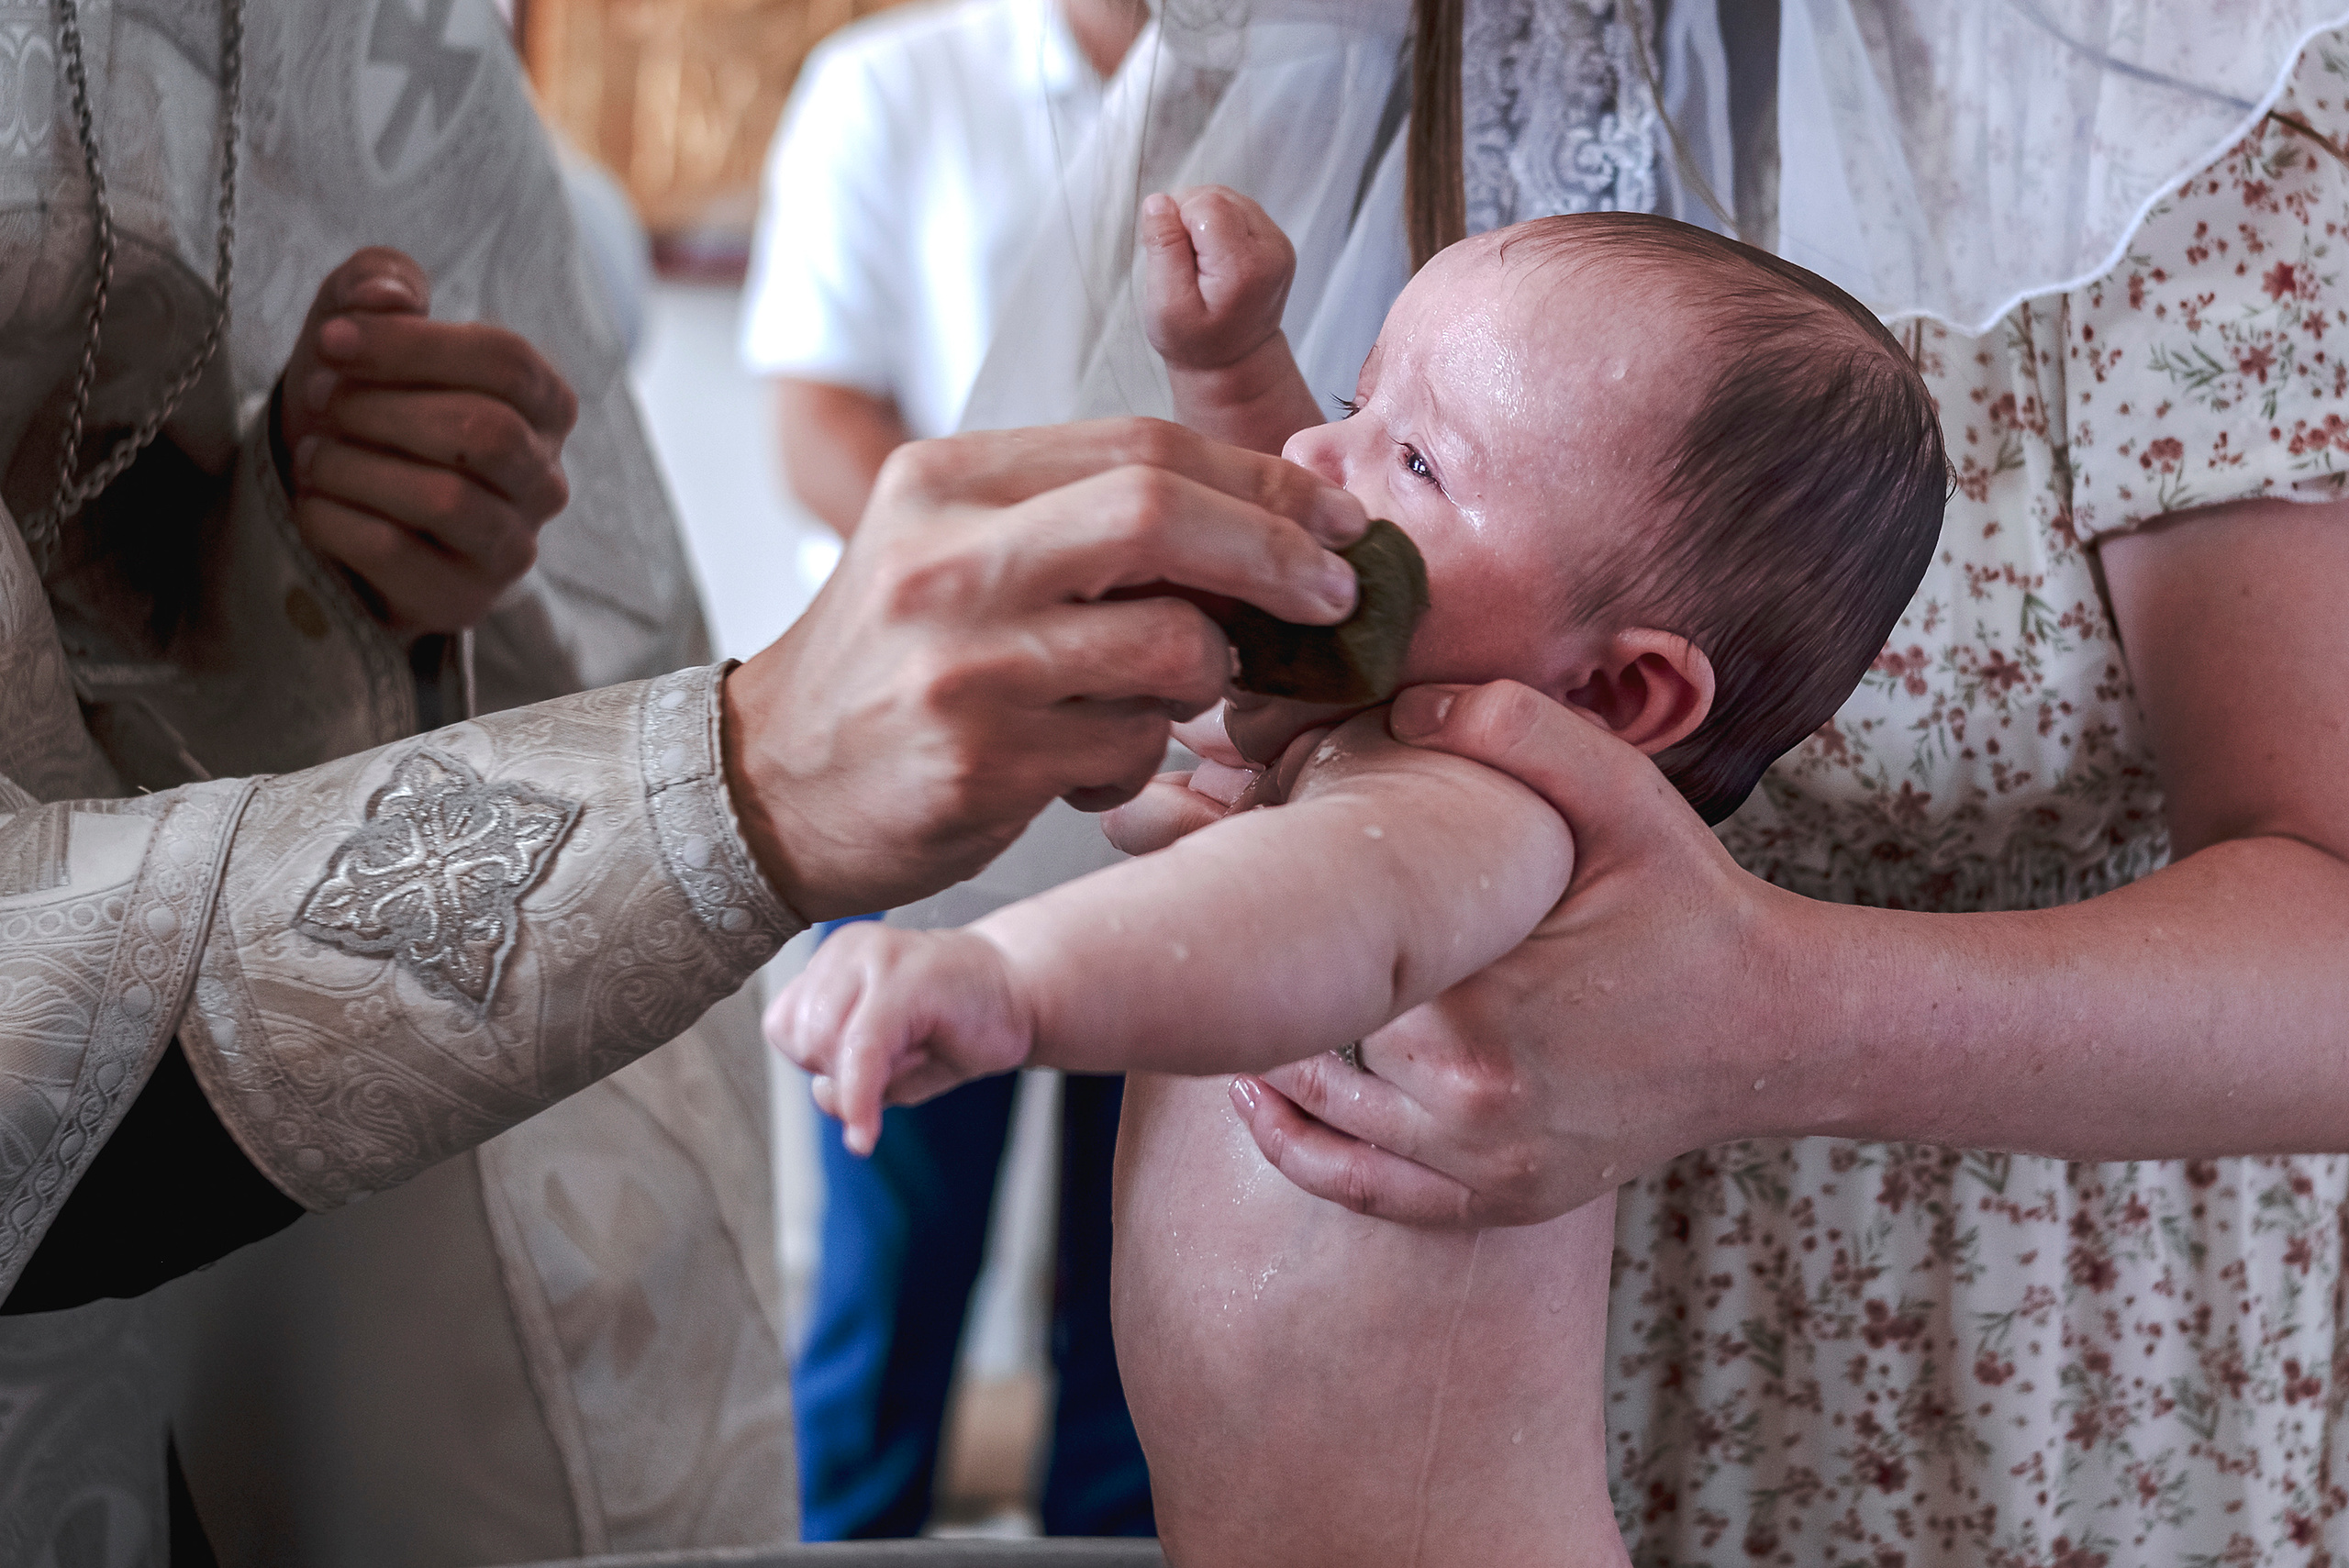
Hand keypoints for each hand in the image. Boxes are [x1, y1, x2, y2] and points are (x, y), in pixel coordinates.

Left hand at [277, 247, 578, 637]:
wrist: (343, 506)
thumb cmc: (368, 407)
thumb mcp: (369, 328)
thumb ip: (380, 282)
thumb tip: (389, 296)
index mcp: (544, 407)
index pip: (509, 362)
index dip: (414, 345)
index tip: (335, 339)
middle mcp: (545, 481)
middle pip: (486, 431)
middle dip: (383, 407)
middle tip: (320, 396)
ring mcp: (511, 547)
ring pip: (446, 499)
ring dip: (356, 464)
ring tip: (315, 452)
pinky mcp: (462, 599)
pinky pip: (394, 552)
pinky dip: (333, 517)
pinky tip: (314, 502)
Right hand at [722, 418, 1367, 920]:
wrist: (767, 784)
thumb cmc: (891, 664)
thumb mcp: (952, 549)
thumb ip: (1076, 516)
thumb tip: (1259, 512)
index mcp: (945, 480)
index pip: (1140, 446)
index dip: (1261, 480)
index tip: (1334, 519)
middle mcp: (945, 559)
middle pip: (1161, 514)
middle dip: (1278, 552)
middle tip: (1336, 594)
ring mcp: (962, 663)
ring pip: (1169, 645)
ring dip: (1204, 678)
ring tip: (1161, 696)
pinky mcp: (982, 762)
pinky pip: (1131, 749)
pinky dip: (1139, 756)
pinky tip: (1083, 762)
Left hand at [766, 925, 1029, 1154]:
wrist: (1024, 993)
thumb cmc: (956, 1025)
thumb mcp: (890, 1061)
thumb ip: (845, 1078)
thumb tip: (827, 1097)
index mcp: (833, 961)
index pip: (784, 1026)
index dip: (816, 1061)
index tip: (866, 1061)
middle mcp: (846, 949)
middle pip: (799, 1039)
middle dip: (839, 1070)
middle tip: (899, 1059)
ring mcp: (874, 957)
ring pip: (824, 1046)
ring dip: (862, 1078)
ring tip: (914, 1055)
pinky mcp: (903, 979)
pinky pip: (859, 1054)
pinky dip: (860, 1100)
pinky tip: (867, 1136)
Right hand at [1141, 186, 1295, 372]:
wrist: (1233, 361)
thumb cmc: (1195, 341)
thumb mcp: (1166, 305)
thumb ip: (1163, 250)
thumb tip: (1158, 201)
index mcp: (1245, 266)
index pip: (1206, 205)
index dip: (1178, 221)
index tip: (1174, 258)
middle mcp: (1271, 248)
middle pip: (1217, 197)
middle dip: (1188, 219)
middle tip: (1183, 263)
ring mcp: (1278, 242)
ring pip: (1226, 198)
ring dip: (1201, 220)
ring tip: (1196, 262)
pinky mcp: (1275, 239)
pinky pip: (1236, 209)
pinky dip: (1215, 224)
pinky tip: (1210, 256)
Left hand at [1229, 680, 1800, 1226]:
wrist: (1779, 1028)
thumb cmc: (1693, 904)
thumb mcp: (1624, 795)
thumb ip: (1518, 729)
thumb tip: (1398, 706)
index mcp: (1479, 999)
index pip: (1335, 950)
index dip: (1293, 903)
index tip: (1263, 855)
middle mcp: (1471, 1098)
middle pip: (1319, 1028)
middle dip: (1288, 971)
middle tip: (1236, 912)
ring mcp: (1485, 1166)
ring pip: (1325, 1112)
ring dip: (1274, 1054)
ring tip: (1238, 989)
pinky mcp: (1501, 1202)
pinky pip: (1371, 1193)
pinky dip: (1305, 1156)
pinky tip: (1257, 1102)